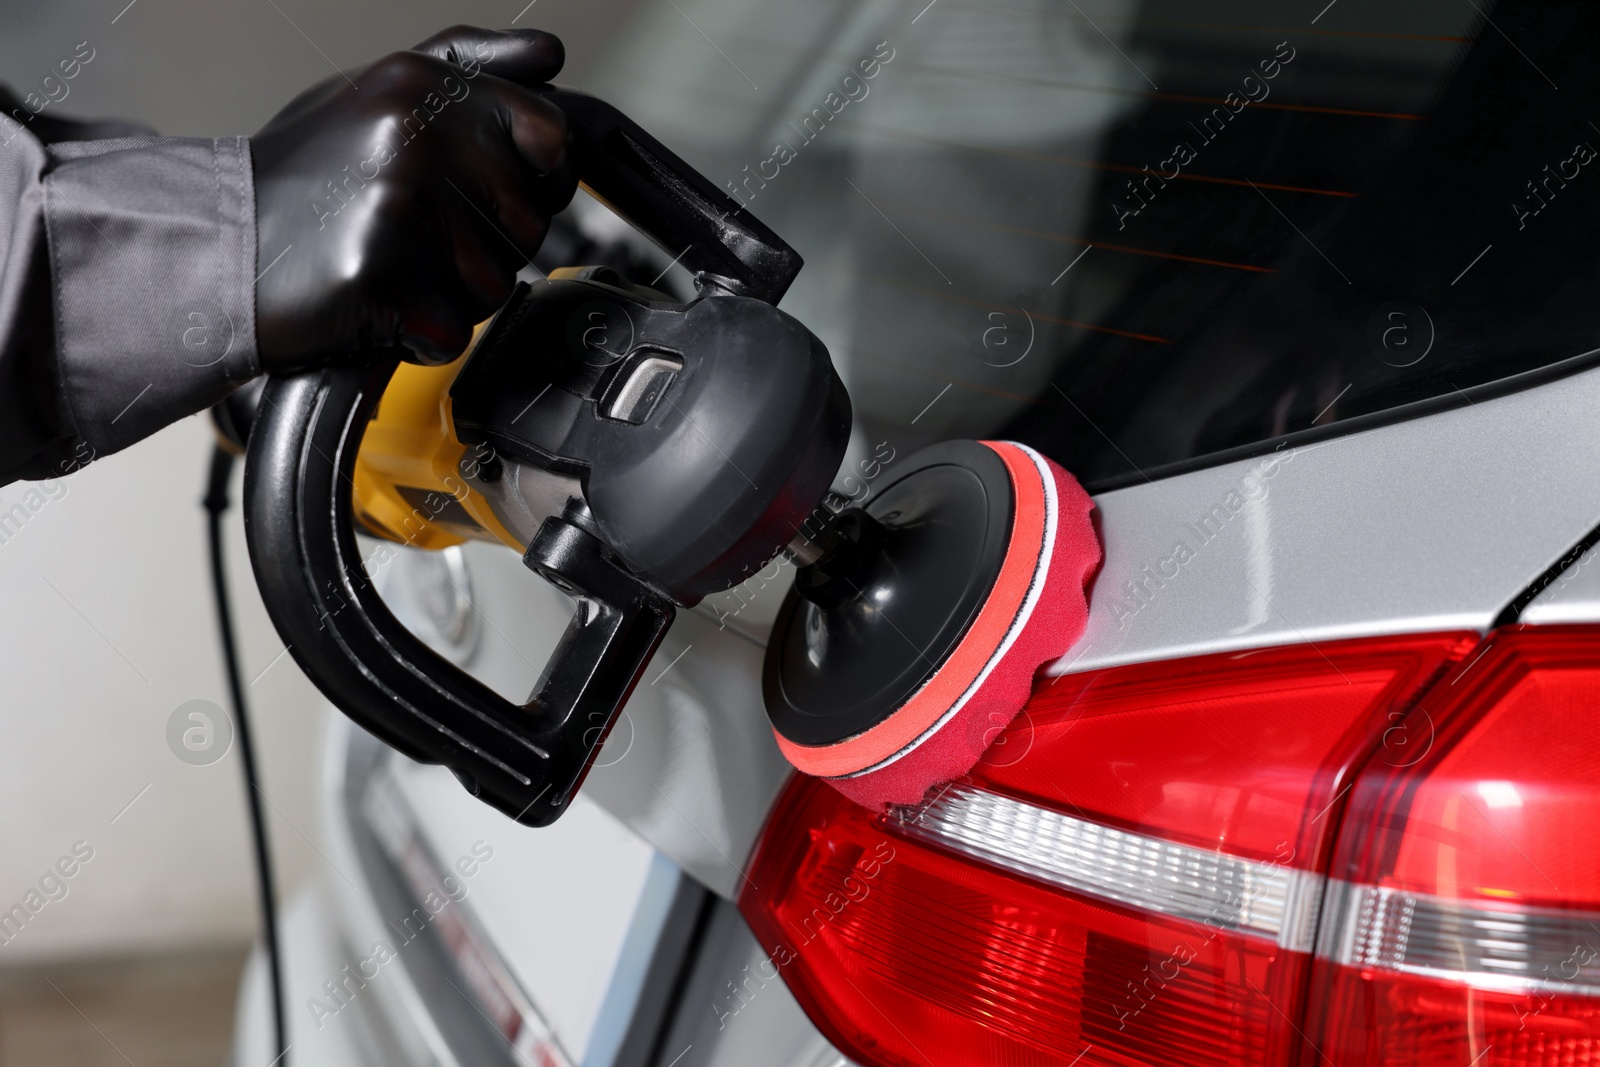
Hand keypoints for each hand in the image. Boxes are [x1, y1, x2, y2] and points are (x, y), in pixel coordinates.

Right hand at [251, 26, 575, 369]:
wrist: (212, 245)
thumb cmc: (304, 178)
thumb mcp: (380, 93)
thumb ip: (471, 67)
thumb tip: (551, 55)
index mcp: (423, 86)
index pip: (551, 136)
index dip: (535, 178)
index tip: (488, 192)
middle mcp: (416, 137)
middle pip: (528, 223)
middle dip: (485, 244)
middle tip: (415, 233)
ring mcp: (398, 208)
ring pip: (495, 284)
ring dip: (452, 293)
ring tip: (390, 264)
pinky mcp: (379, 280)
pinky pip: (453, 332)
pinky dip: (421, 335)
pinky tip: (375, 303)